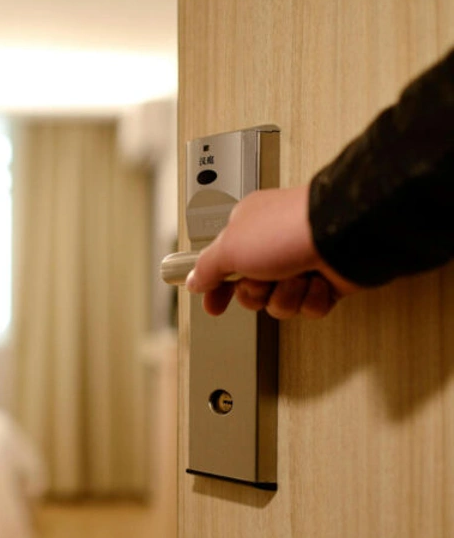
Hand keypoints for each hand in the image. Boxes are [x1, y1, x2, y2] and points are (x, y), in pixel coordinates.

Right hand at [185, 185, 359, 317]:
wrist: (344, 235)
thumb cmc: (287, 230)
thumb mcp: (229, 248)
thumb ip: (206, 267)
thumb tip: (193, 280)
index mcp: (248, 230)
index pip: (222, 265)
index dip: (216, 289)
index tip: (213, 305)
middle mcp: (273, 246)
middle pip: (251, 292)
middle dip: (257, 293)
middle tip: (263, 280)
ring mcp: (301, 263)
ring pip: (281, 303)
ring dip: (287, 295)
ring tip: (297, 276)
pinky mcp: (327, 280)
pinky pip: (310, 307)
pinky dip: (313, 298)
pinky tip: (318, 281)